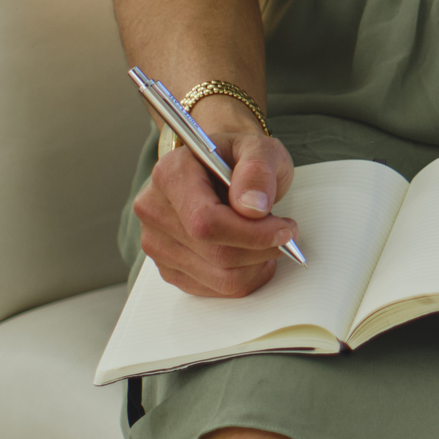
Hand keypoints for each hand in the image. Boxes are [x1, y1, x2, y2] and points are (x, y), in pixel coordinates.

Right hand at [135, 124, 298, 298]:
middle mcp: (154, 209)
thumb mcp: (259, 149)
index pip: (205, 221)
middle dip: (261, 248)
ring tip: (267, 240)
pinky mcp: (168, 268)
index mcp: (170, 174)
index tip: (284, 229)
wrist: (219, 169)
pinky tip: (251, 253)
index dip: (251, 232)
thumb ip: (258, 170)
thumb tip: (252, 207)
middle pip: (216, 253)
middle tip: (285, 233)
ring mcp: (157, 242)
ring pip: (220, 278)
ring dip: (257, 264)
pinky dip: (246, 277)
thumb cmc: (238, 158)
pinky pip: (216, 289)